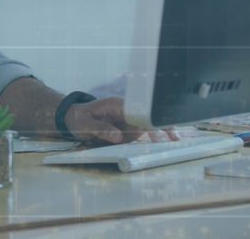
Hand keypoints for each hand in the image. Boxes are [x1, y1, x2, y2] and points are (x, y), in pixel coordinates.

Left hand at [64, 97, 178, 143]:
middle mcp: (126, 112)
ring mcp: (129, 122)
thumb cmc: (78, 119)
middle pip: (148, 118)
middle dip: (162, 125)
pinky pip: (142, 135)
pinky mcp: (128, 131)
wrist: (73, 120)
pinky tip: (164, 144)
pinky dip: (153, 139)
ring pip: (149, 127)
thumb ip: (101, 130)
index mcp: (117, 105)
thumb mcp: (85, 124)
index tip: (158, 126)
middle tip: (175, 137)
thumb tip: (119, 138)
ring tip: (176, 142)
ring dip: (161, 133)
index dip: (149, 118)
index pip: (137, 110)